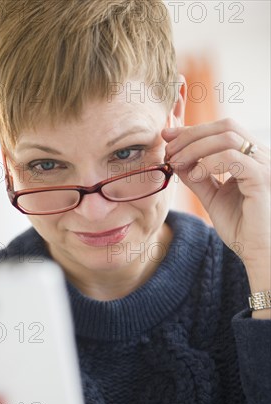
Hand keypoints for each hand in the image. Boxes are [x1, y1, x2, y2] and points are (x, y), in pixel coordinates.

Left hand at [162, 118, 270, 270]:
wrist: (259, 252)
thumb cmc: (242, 228)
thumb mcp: (212, 197)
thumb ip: (197, 177)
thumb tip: (176, 158)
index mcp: (251, 157)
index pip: (223, 130)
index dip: (193, 130)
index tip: (167, 136)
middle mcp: (261, 156)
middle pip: (226, 127)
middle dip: (192, 135)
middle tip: (170, 150)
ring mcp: (265, 165)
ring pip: (228, 138)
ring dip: (195, 147)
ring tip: (177, 162)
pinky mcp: (263, 178)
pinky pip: (234, 159)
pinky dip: (209, 163)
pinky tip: (195, 176)